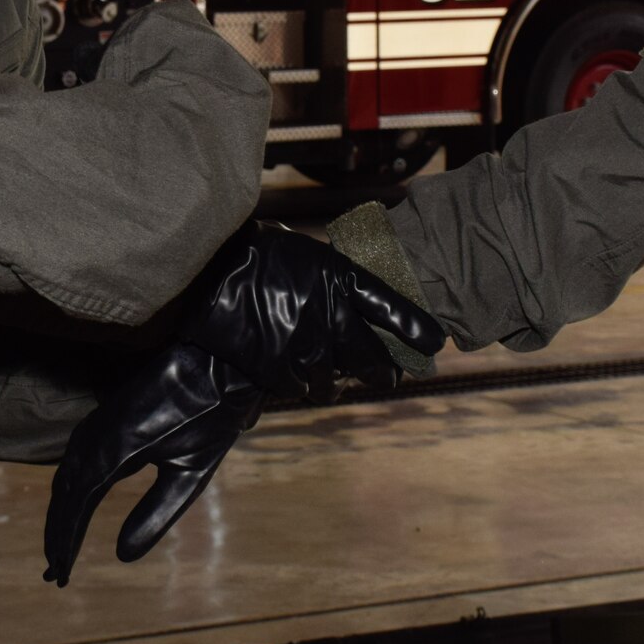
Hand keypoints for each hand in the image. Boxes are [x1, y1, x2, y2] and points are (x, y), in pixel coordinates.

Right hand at [42, 342, 261, 587]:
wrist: (217, 363)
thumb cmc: (211, 419)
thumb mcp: (190, 473)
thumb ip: (155, 514)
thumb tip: (122, 555)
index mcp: (116, 450)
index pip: (77, 504)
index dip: (66, 541)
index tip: (62, 575)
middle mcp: (96, 435)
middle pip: (64, 492)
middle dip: (58, 533)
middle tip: (55, 572)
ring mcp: (97, 422)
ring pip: (66, 474)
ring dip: (60, 512)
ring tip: (60, 548)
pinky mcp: (103, 416)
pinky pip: (75, 457)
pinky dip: (70, 487)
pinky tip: (74, 504)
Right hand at [182, 221, 446, 400]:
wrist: (208, 269)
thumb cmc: (256, 254)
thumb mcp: (307, 255)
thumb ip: (334, 282)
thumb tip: (356, 308)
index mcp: (340, 277)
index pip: (392, 307)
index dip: (416, 327)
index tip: (436, 343)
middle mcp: (330, 313)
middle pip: (370, 357)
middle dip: (383, 372)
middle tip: (389, 378)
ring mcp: (304, 343)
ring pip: (331, 381)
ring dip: (332, 385)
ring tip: (331, 385)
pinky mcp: (276, 366)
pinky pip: (297, 389)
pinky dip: (295, 386)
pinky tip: (291, 379)